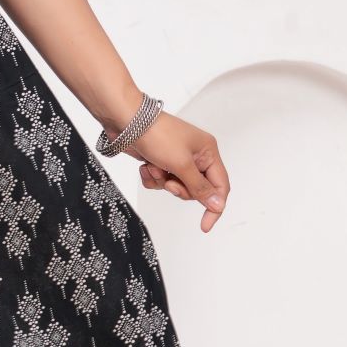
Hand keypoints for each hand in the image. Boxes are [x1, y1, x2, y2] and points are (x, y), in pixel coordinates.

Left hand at [126, 110, 229, 232]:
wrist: (126, 121)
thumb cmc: (157, 135)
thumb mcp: (182, 164)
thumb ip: (200, 187)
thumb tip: (218, 205)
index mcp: (208, 152)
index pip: (220, 186)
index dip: (214, 206)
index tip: (205, 226)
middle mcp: (196, 155)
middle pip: (196, 189)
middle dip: (179, 189)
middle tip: (168, 181)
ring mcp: (177, 158)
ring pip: (176, 187)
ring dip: (162, 181)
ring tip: (153, 167)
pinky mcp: (160, 161)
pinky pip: (160, 181)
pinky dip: (152, 177)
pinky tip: (145, 166)